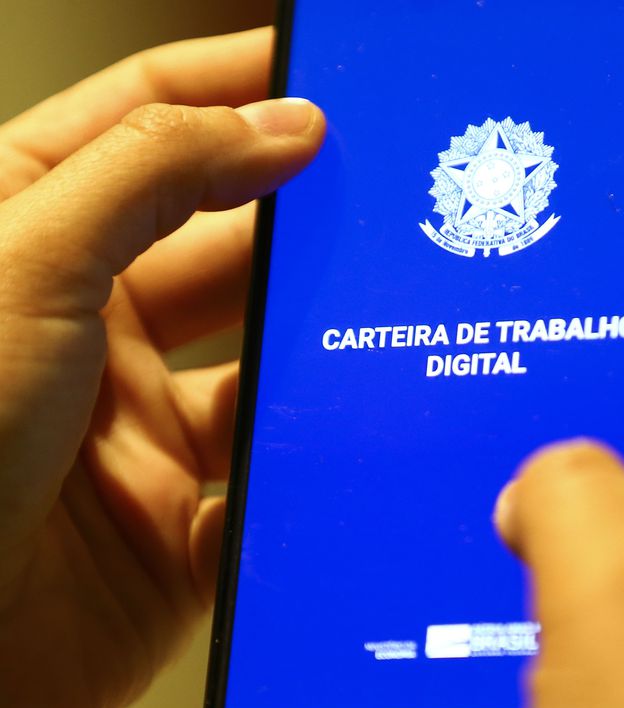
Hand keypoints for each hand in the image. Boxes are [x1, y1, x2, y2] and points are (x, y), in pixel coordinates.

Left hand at [0, 29, 324, 707]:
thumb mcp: (24, 267)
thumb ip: (154, 176)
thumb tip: (277, 125)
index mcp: (33, 241)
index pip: (144, 125)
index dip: (230, 86)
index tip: (317, 73)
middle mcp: (92, 327)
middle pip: (228, 240)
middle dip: (303, 217)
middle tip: (384, 195)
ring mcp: (143, 423)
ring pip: (267, 359)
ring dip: (319, 341)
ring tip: (382, 310)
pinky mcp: (186, 515)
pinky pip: (274, 471)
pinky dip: (313, 457)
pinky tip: (345, 433)